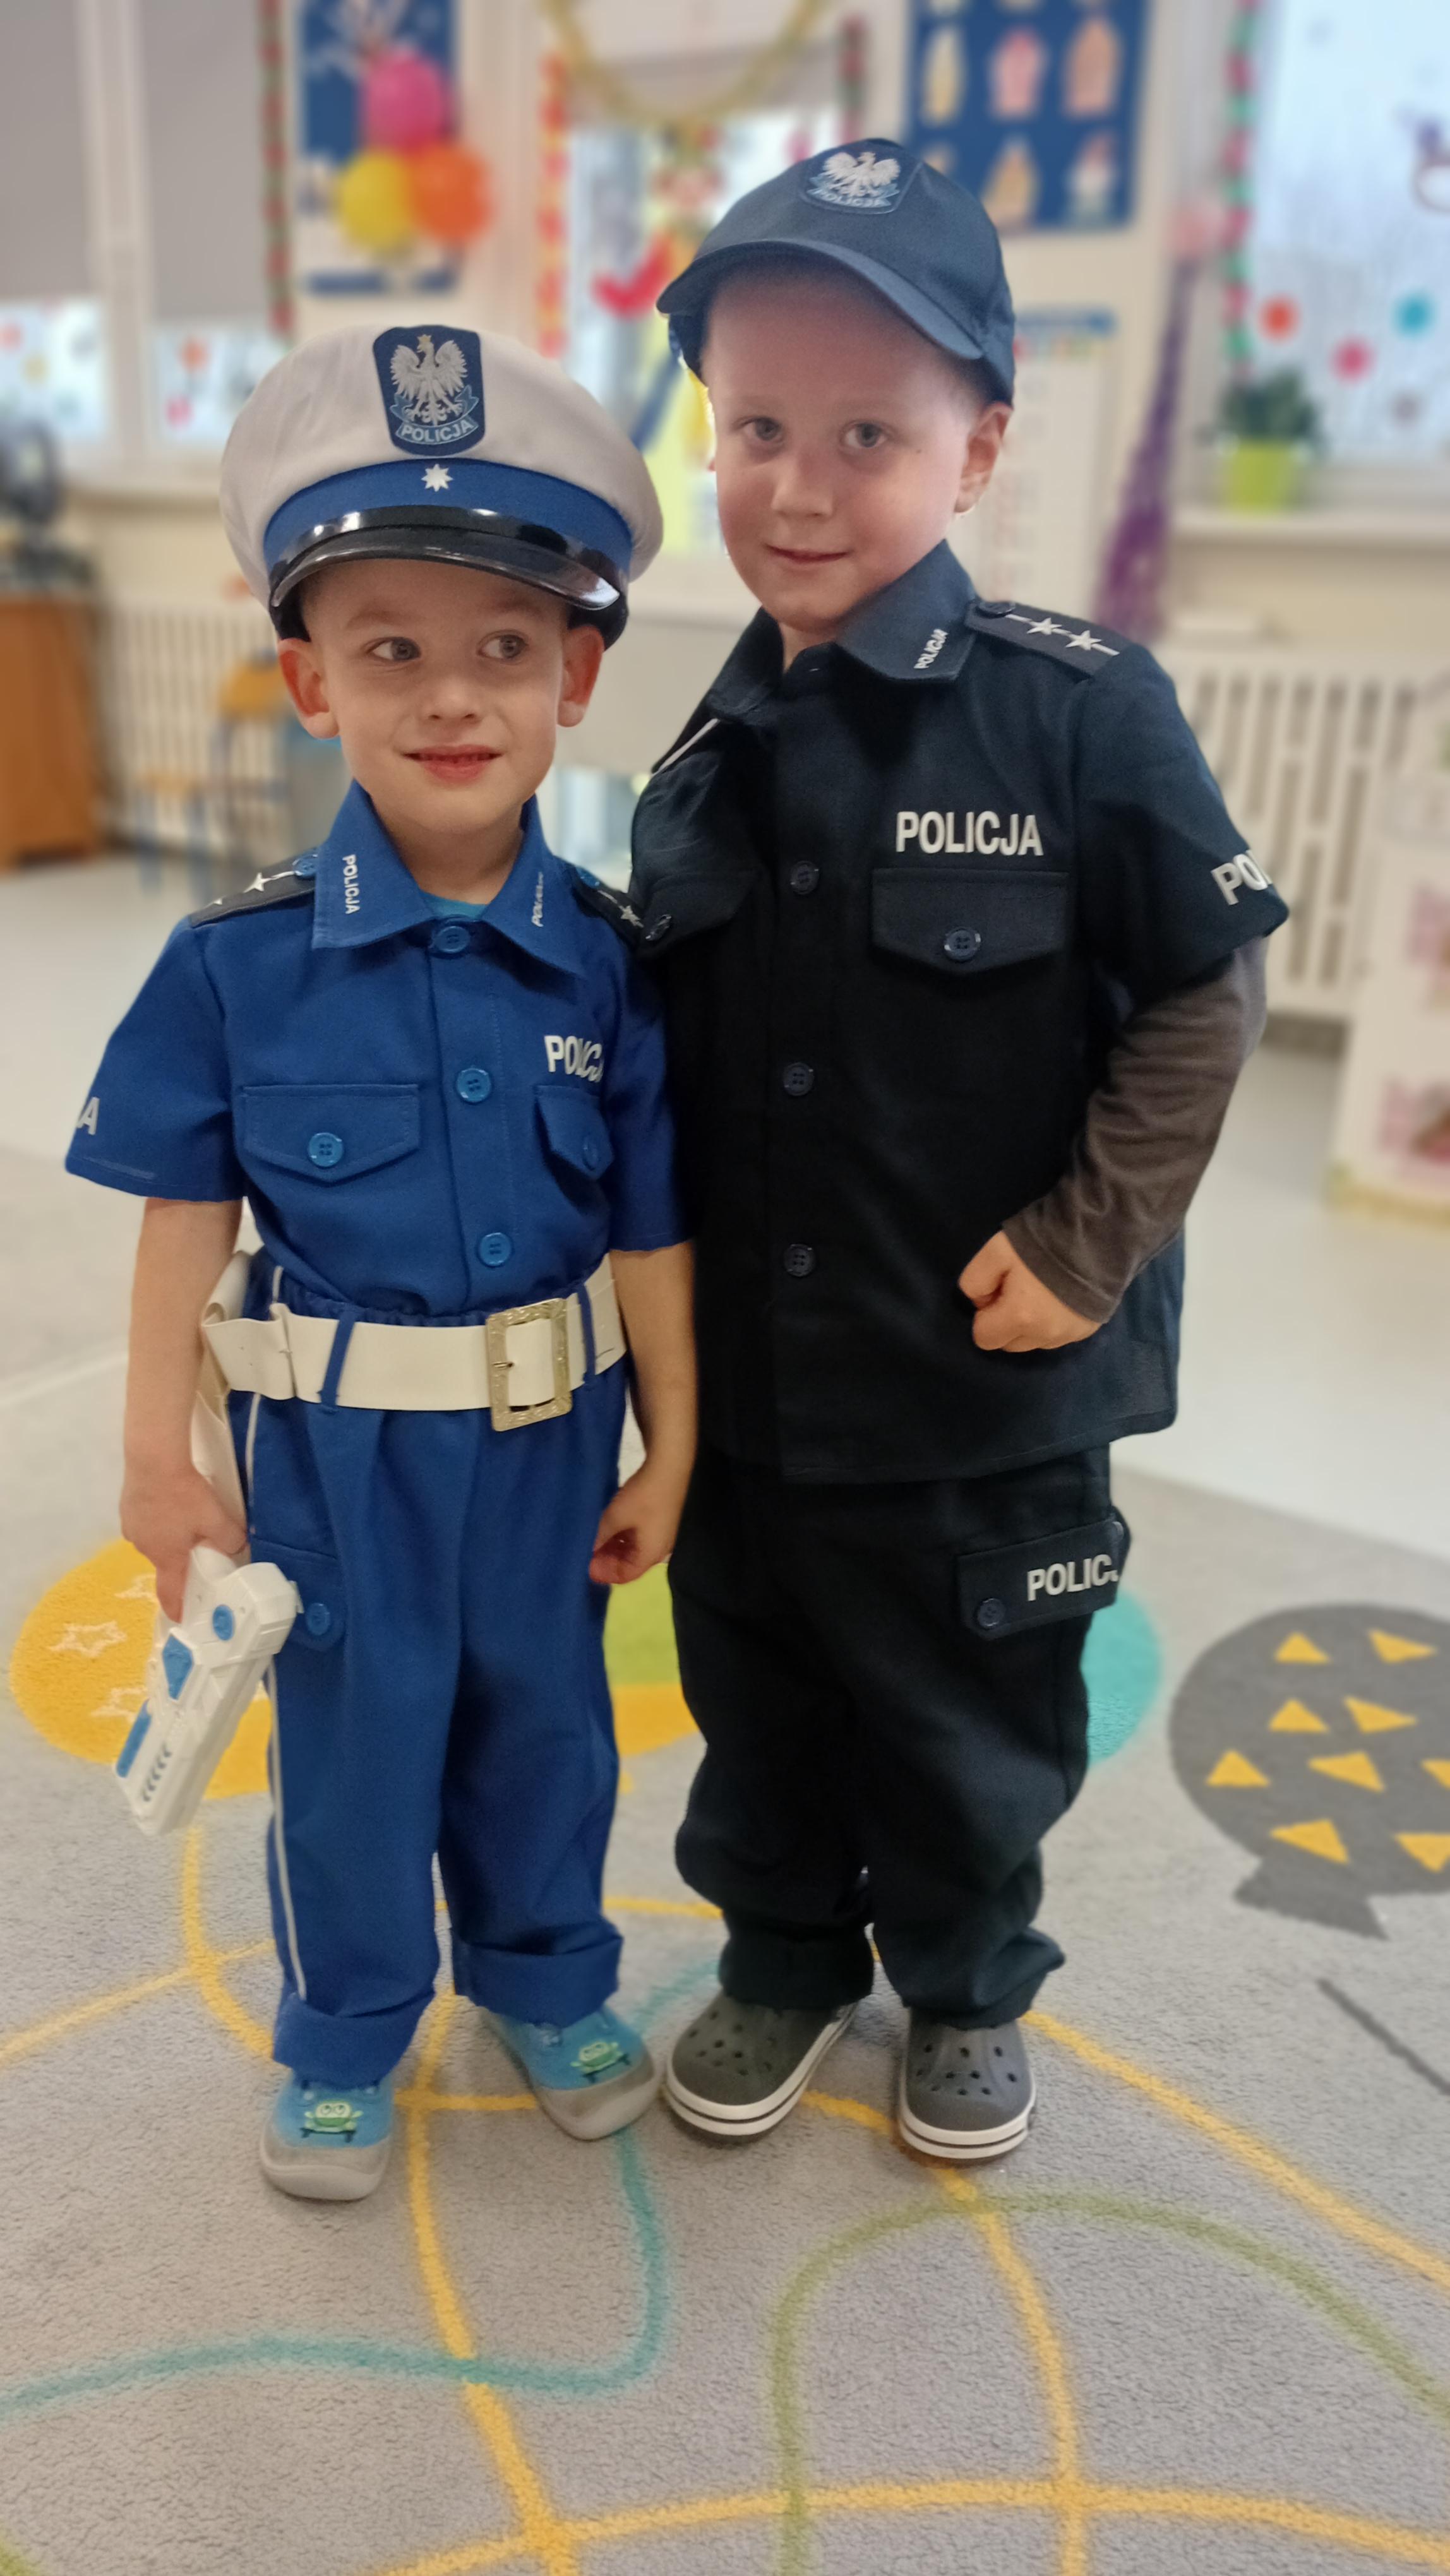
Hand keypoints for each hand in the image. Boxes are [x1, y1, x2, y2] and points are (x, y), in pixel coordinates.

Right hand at [120, 1458, 246, 1621]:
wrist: (153, 1460)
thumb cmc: (184, 1495)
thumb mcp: (217, 1519)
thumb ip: (230, 1539)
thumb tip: (235, 1548)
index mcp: (166, 1557)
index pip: (170, 1593)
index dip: (177, 1608)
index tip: (181, 1618)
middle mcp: (144, 1547)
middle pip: (165, 1561)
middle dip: (180, 1557)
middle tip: (197, 1542)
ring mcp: (131, 1527)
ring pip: (155, 1538)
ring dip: (168, 1534)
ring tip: (183, 1514)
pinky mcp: (126, 1508)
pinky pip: (146, 1520)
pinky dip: (157, 1516)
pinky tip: (168, 1500)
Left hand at [589, 1458, 689, 1586]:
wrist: (668, 1467)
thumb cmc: (643, 1497)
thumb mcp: (615, 1518)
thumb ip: (600, 1537)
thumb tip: (587, 1551)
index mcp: (651, 1554)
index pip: (626, 1575)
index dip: (605, 1573)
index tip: (585, 1566)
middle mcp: (658, 1549)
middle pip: (630, 1563)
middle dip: (608, 1560)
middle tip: (586, 1552)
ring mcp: (659, 1534)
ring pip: (633, 1548)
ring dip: (613, 1547)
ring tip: (593, 1539)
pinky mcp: (658, 1520)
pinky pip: (638, 1536)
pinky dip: (622, 1536)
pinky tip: (608, 1527)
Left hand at [958, 1231, 1100, 1354]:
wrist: (1100, 1234)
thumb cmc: (1044, 1242)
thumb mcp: (995, 1251)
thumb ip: (974, 1281)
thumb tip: (980, 1302)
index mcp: (1020, 1318)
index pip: (984, 1339)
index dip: (984, 1315)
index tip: (997, 1291)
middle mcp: (1045, 1335)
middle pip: (1009, 1345)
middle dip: (1006, 1323)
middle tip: (1017, 1289)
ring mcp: (1070, 1335)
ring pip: (1034, 1342)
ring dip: (1029, 1326)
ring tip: (1040, 1292)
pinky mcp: (1088, 1330)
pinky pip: (1058, 1337)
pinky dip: (1052, 1324)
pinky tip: (1059, 1298)